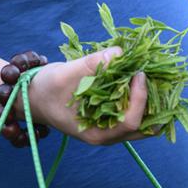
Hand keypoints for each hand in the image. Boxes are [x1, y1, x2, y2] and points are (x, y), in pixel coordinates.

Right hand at [23, 47, 149, 145]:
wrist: (31, 97)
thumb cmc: (44, 90)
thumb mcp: (63, 75)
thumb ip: (91, 65)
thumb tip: (120, 53)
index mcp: (96, 133)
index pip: (130, 122)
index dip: (140, 99)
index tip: (139, 73)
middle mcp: (107, 134)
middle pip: (145, 126)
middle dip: (155, 102)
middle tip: (155, 74)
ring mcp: (110, 126)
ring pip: (145, 120)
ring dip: (152, 99)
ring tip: (152, 74)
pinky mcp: (110, 115)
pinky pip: (135, 109)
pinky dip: (142, 95)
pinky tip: (140, 75)